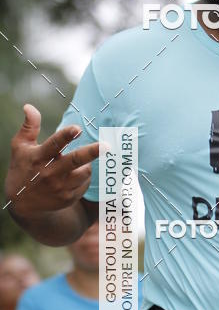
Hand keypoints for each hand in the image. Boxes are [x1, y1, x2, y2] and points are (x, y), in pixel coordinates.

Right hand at [5, 104, 99, 218]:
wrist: (22, 203)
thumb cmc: (23, 167)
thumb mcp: (20, 146)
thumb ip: (29, 126)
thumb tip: (29, 106)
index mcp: (39, 157)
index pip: (54, 144)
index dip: (66, 136)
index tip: (77, 128)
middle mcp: (50, 173)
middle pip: (75, 160)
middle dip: (92, 152)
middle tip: (107, 145)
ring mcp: (60, 187)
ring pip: (85, 172)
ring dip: (87, 165)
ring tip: (78, 163)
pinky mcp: (68, 198)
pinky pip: (85, 184)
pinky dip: (84, 178)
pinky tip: (73, 176)